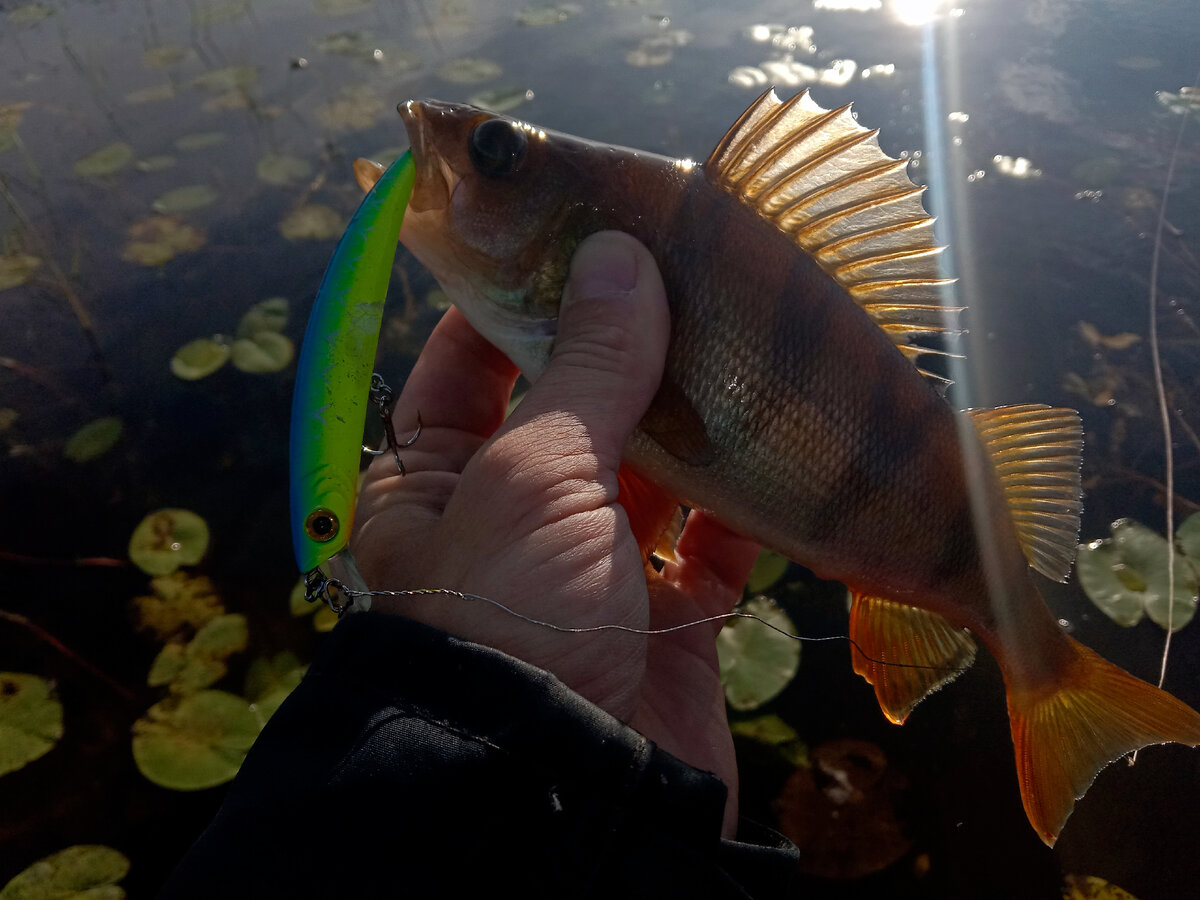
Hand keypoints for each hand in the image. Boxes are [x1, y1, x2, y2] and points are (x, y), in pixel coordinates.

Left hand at [352, 231, 759, 835]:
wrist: (566, 793)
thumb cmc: (513, 615)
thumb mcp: (536, 475)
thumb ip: (589, 369)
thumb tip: (619, 257)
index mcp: (435, 484)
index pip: (468, 365)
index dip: (521, 298)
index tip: (582, 233)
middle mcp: (508, 523)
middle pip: (571, 412)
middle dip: (626, 351)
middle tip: (686, 270)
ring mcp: (590, 574)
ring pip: (648, 474)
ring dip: (692, 418)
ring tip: (742, 336)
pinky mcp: (666, 625)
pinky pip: (710, 548)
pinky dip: (742, 503)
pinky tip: (776, 442)